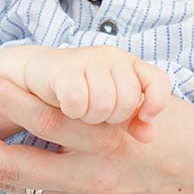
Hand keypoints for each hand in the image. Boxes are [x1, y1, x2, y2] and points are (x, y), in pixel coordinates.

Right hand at [22, 46, 168, 139]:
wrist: (36, 76)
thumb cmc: (78, 93)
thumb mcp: (110, 107)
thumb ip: (132, 120)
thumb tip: (149, 136)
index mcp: (128, 64)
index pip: (157, 81)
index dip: (155, 102)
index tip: (143, 118)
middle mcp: (111, 56)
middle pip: (128, 100)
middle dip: (113, 117)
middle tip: (97, 114)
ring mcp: (87, 59)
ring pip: (104, 103)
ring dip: (90, 116)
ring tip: (81, 112)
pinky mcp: (63, 69)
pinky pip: (77, 100)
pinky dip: (72, 111)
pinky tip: (67, 108)